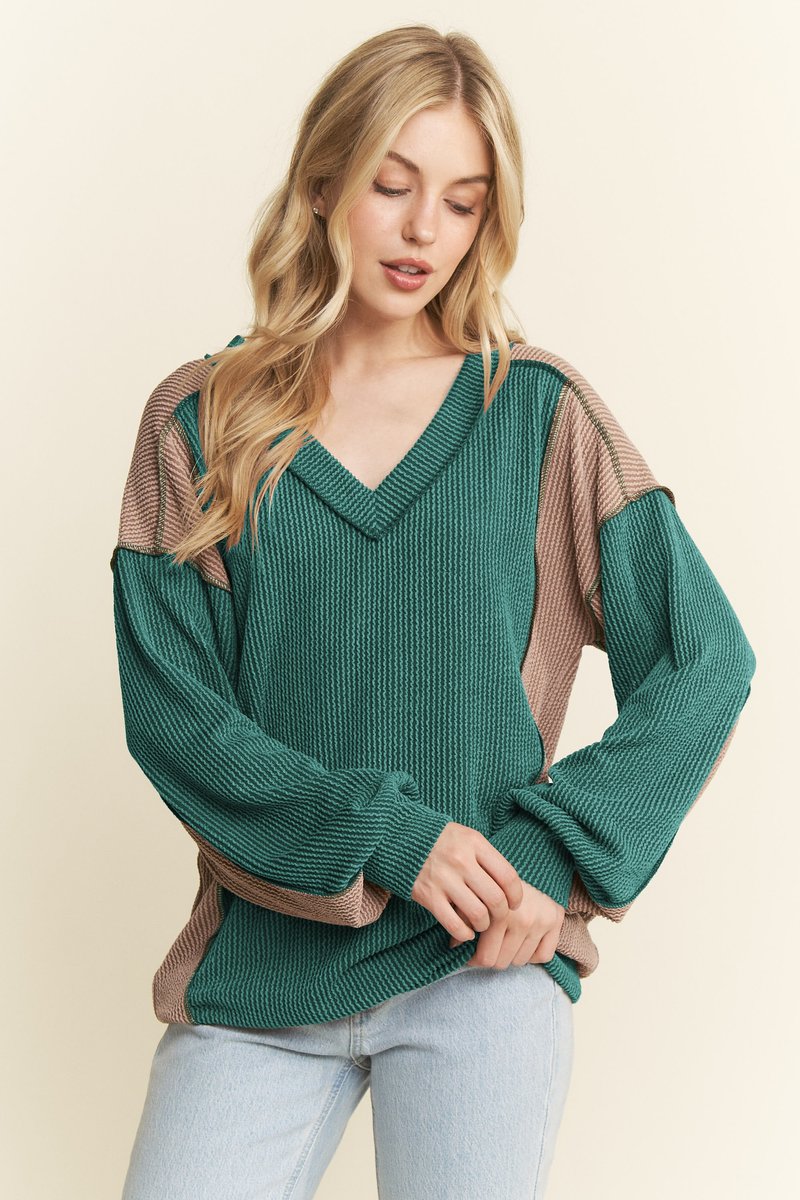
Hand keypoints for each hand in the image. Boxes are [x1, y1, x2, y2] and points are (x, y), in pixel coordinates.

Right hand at [410, 822, 523, 943]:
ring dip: (483, 925)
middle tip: (497, 916)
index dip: (516, 896)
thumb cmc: (443, 841)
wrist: (402, 838)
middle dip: (501, 914)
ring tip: (480, 923)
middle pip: (495, 899)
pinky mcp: (428, 896)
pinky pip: (454, 924)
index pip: (508, 877)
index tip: (514, 904)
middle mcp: (461, 861)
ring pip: (478, 915)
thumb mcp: (468, 838)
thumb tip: (509, 889)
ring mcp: (444, 879)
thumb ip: (487, 858)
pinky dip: (465, 934)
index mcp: (475, 844)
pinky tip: (466, 932)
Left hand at [448, 879, 564, 969]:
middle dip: (491, 957)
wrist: (524, 858)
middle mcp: (524, 920)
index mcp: (501, 914)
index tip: (470, 953)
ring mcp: (541, 922)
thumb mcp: (474, 893)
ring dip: (510, 955)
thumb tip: (453, 946)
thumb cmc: (494, 878)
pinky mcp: (555, 920)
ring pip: (521, 961)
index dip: (474, 960)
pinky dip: (532, 954)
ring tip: (503, 940)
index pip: (486, 958)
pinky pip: (543, 956)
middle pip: (502, 963)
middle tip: (486, 947)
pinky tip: (522, 941)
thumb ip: (463, 917)